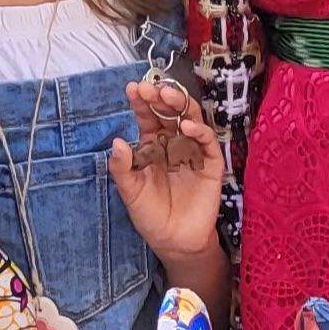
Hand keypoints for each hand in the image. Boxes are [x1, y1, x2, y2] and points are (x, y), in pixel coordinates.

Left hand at [108, 78, 223, 257]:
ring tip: (167, 97)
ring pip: (190, 119)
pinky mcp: (211, 164)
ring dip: (180, 106)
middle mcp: (173, 143)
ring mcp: (193, 151)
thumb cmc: (150, 215)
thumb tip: (117, 142)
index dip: (141, 103)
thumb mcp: (130, 192)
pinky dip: (199, 131)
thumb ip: (122, 168)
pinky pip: (207, 142)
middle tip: (150, 89)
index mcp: (152, 146)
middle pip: (169, 113)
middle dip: (160, 98)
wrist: (174, 241)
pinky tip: (186, 126)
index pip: (147, 118)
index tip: (132, 88)